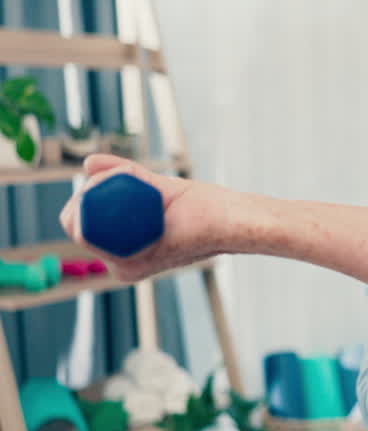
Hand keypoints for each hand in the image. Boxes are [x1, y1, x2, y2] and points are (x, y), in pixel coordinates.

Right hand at [59, 154, 229, 281]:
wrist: (229, 219)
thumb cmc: (201, 207)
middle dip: (90, 192)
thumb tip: (88, 163)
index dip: (84, 196)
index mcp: (120, 250)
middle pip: (75, 223)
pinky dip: (112, 195)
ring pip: (83, 224)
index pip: (77, 222)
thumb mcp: (151, 188)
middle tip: (125, 177)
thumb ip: (122, 176)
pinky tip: (142, 191)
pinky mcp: (131, 265)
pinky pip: (98, 228)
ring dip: (103, 190)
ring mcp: (124, 267)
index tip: (107, 177)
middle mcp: (118, 263)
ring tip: (142, 185)